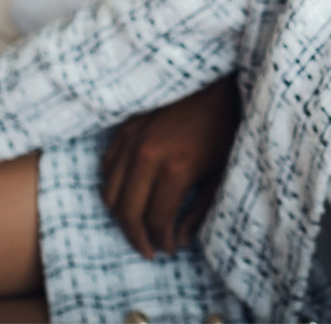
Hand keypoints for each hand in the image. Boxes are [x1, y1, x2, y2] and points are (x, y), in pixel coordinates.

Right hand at [101, 76, 240, 258]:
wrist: (213, 79)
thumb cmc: (223, 125)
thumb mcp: (221, 170)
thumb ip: (200, 209)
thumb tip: (179, 240)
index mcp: (176, 168)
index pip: (156, 221)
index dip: (162, 242)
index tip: (170, 249)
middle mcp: (147, 156)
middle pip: (127, 213)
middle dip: (137, 238)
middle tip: (149, 250)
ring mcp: (131, 140)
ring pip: (110, 194)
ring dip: (121, 216)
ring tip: (138, 227)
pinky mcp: (124, 129)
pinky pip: (107, 168)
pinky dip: (114, 187)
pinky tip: (131, 195)